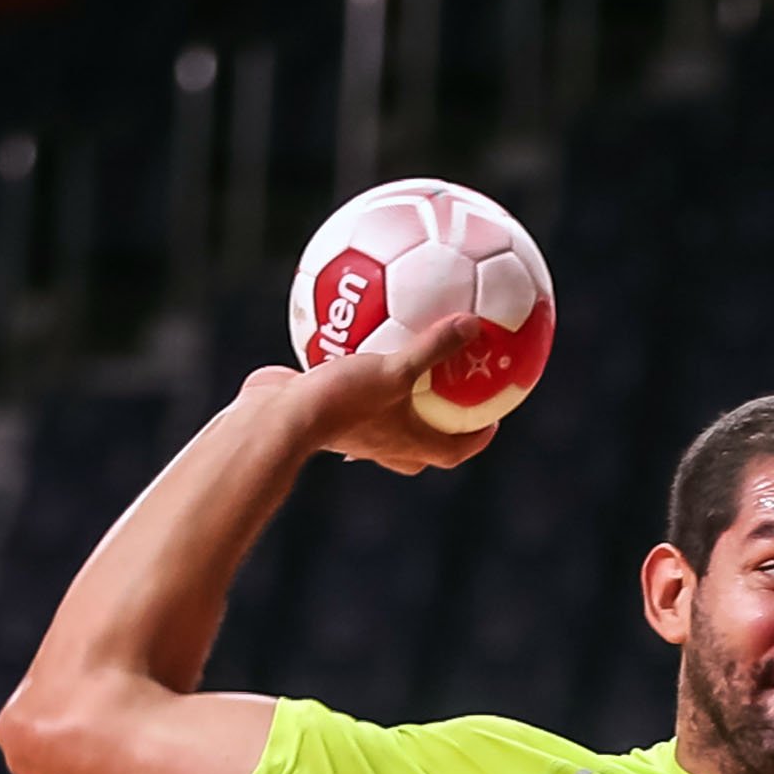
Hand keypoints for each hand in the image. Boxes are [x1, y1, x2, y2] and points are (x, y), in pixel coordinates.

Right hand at [258, 323, 496, 476]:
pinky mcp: (329, 416)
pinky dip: (364, 372)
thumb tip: (473, 324)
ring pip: (388, 417)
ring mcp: (356, 434)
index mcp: (410, 446)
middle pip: (424, 439)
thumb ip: (433, 348)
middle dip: (442, 420)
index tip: (494, 417)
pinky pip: (355, 392)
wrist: (279, 419)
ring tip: (409, 363)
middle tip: (458, 392)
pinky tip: (359, 338)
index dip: (478, 436)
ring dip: (401, 397)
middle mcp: (386, 446)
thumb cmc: (342, 402)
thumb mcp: (395, 369)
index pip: (455, 449)